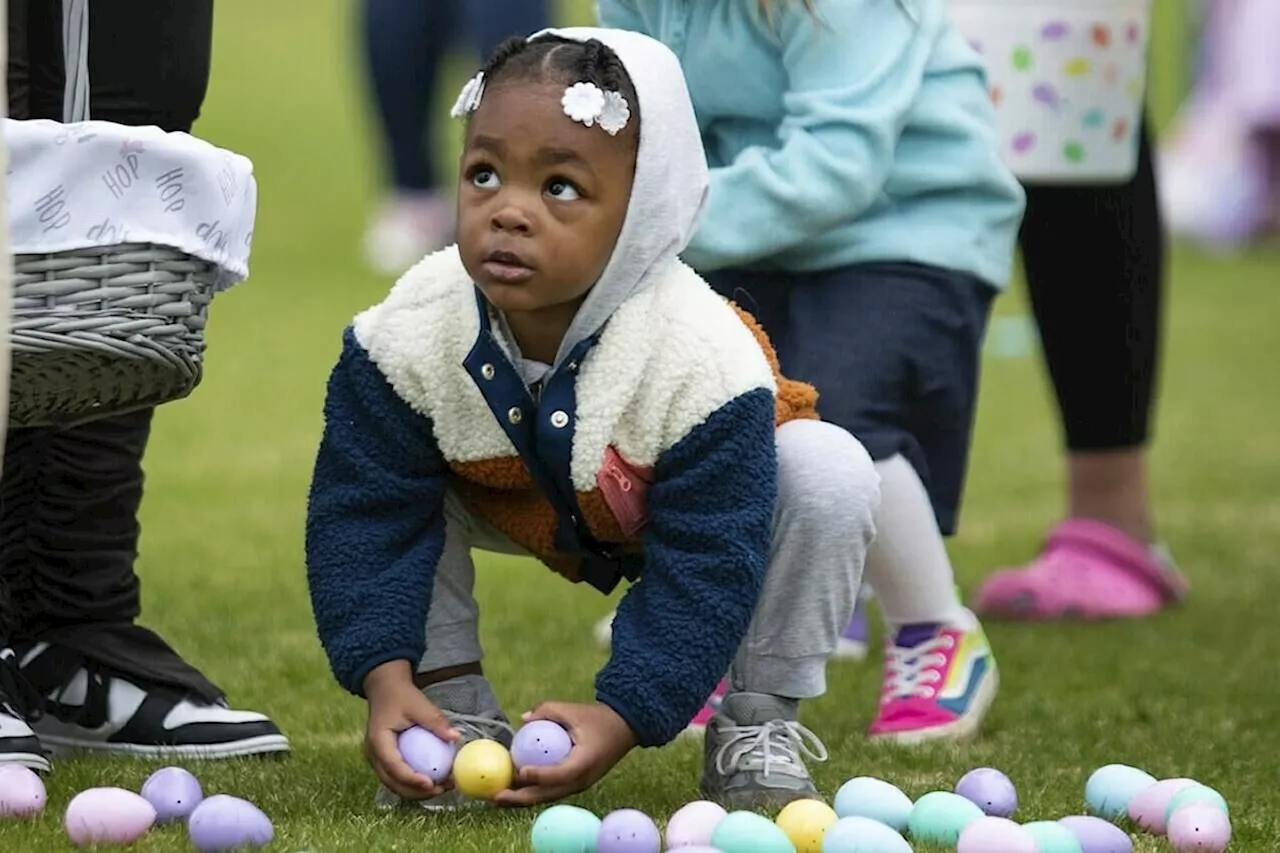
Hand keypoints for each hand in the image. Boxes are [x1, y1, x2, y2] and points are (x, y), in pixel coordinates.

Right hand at [362, 660, 461, 799]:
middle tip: (441, 790)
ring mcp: (377, 759)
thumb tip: (456, 737)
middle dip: (416, 792)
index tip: (432, 784)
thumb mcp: (419, 704)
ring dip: (416, 791)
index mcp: (378, 741)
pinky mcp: (384, 759)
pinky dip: (413, 782)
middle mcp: (373, 754)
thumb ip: (436, 721)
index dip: (412, 780)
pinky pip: (397, 776)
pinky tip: (433, 780)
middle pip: (392, 782)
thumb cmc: (401, 695)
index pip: (394, 767)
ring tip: (441, 788)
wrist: (385, 689)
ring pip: (394, 784)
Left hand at [492, 701, 636, 806]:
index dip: (540, 775)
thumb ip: (548, 710)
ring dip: (522, 798)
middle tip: (495, 796)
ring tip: (497, 797)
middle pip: (548, 795)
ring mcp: (578, 785)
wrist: (623, 729)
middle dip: (520, 798)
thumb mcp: (573, 709)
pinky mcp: (574, 784)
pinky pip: (550, 791)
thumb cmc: (597, 718)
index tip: (520, 771)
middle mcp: (582, 779)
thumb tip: (524, 719)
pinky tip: (513, 787)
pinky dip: (532, 791)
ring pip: (546, 797)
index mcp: (586, 761)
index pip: (561, 773)